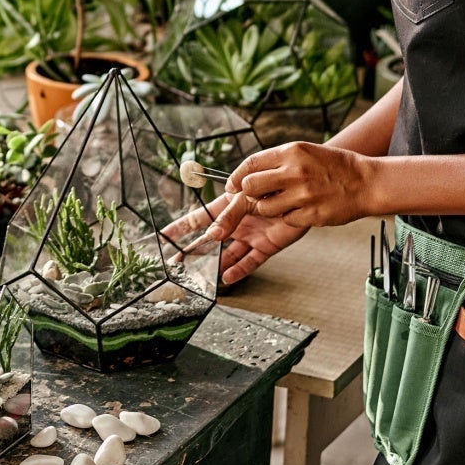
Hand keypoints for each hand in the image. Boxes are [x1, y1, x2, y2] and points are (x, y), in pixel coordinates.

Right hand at [162, 193, 308, 284]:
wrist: (299, 190)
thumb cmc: (270, 186)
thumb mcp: (243, 197)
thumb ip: (228, 216)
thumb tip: (212, 236)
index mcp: (226, 207)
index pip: (198, 219)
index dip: (180, 228)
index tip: (164, 237)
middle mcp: (236, 223)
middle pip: (209, 241)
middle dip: (192, 252)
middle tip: (177, 264)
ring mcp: (250, 236)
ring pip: (228, 254)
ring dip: (215, 265)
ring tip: (201, 278)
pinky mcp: (267, 246)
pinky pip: (250, 261)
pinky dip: (239, 270)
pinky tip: (227, 278)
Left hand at [205, 140, 377, 244]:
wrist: (366, 182)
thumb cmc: (335, 166)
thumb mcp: (304, 152)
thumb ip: (277, 161)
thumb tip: (247, 174)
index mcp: (291, 152)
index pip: (250, 164)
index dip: (236, 176)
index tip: (232, 185)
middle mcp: (295, 172)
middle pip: (250, 187)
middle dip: (249, 194)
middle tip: (257, 196)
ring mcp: (303, 195)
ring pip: (264, 208)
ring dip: (267, 208)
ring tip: (283, 202)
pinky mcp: (311, 214)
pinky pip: (285, 220)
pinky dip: (288, 217)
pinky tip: (302, 208)